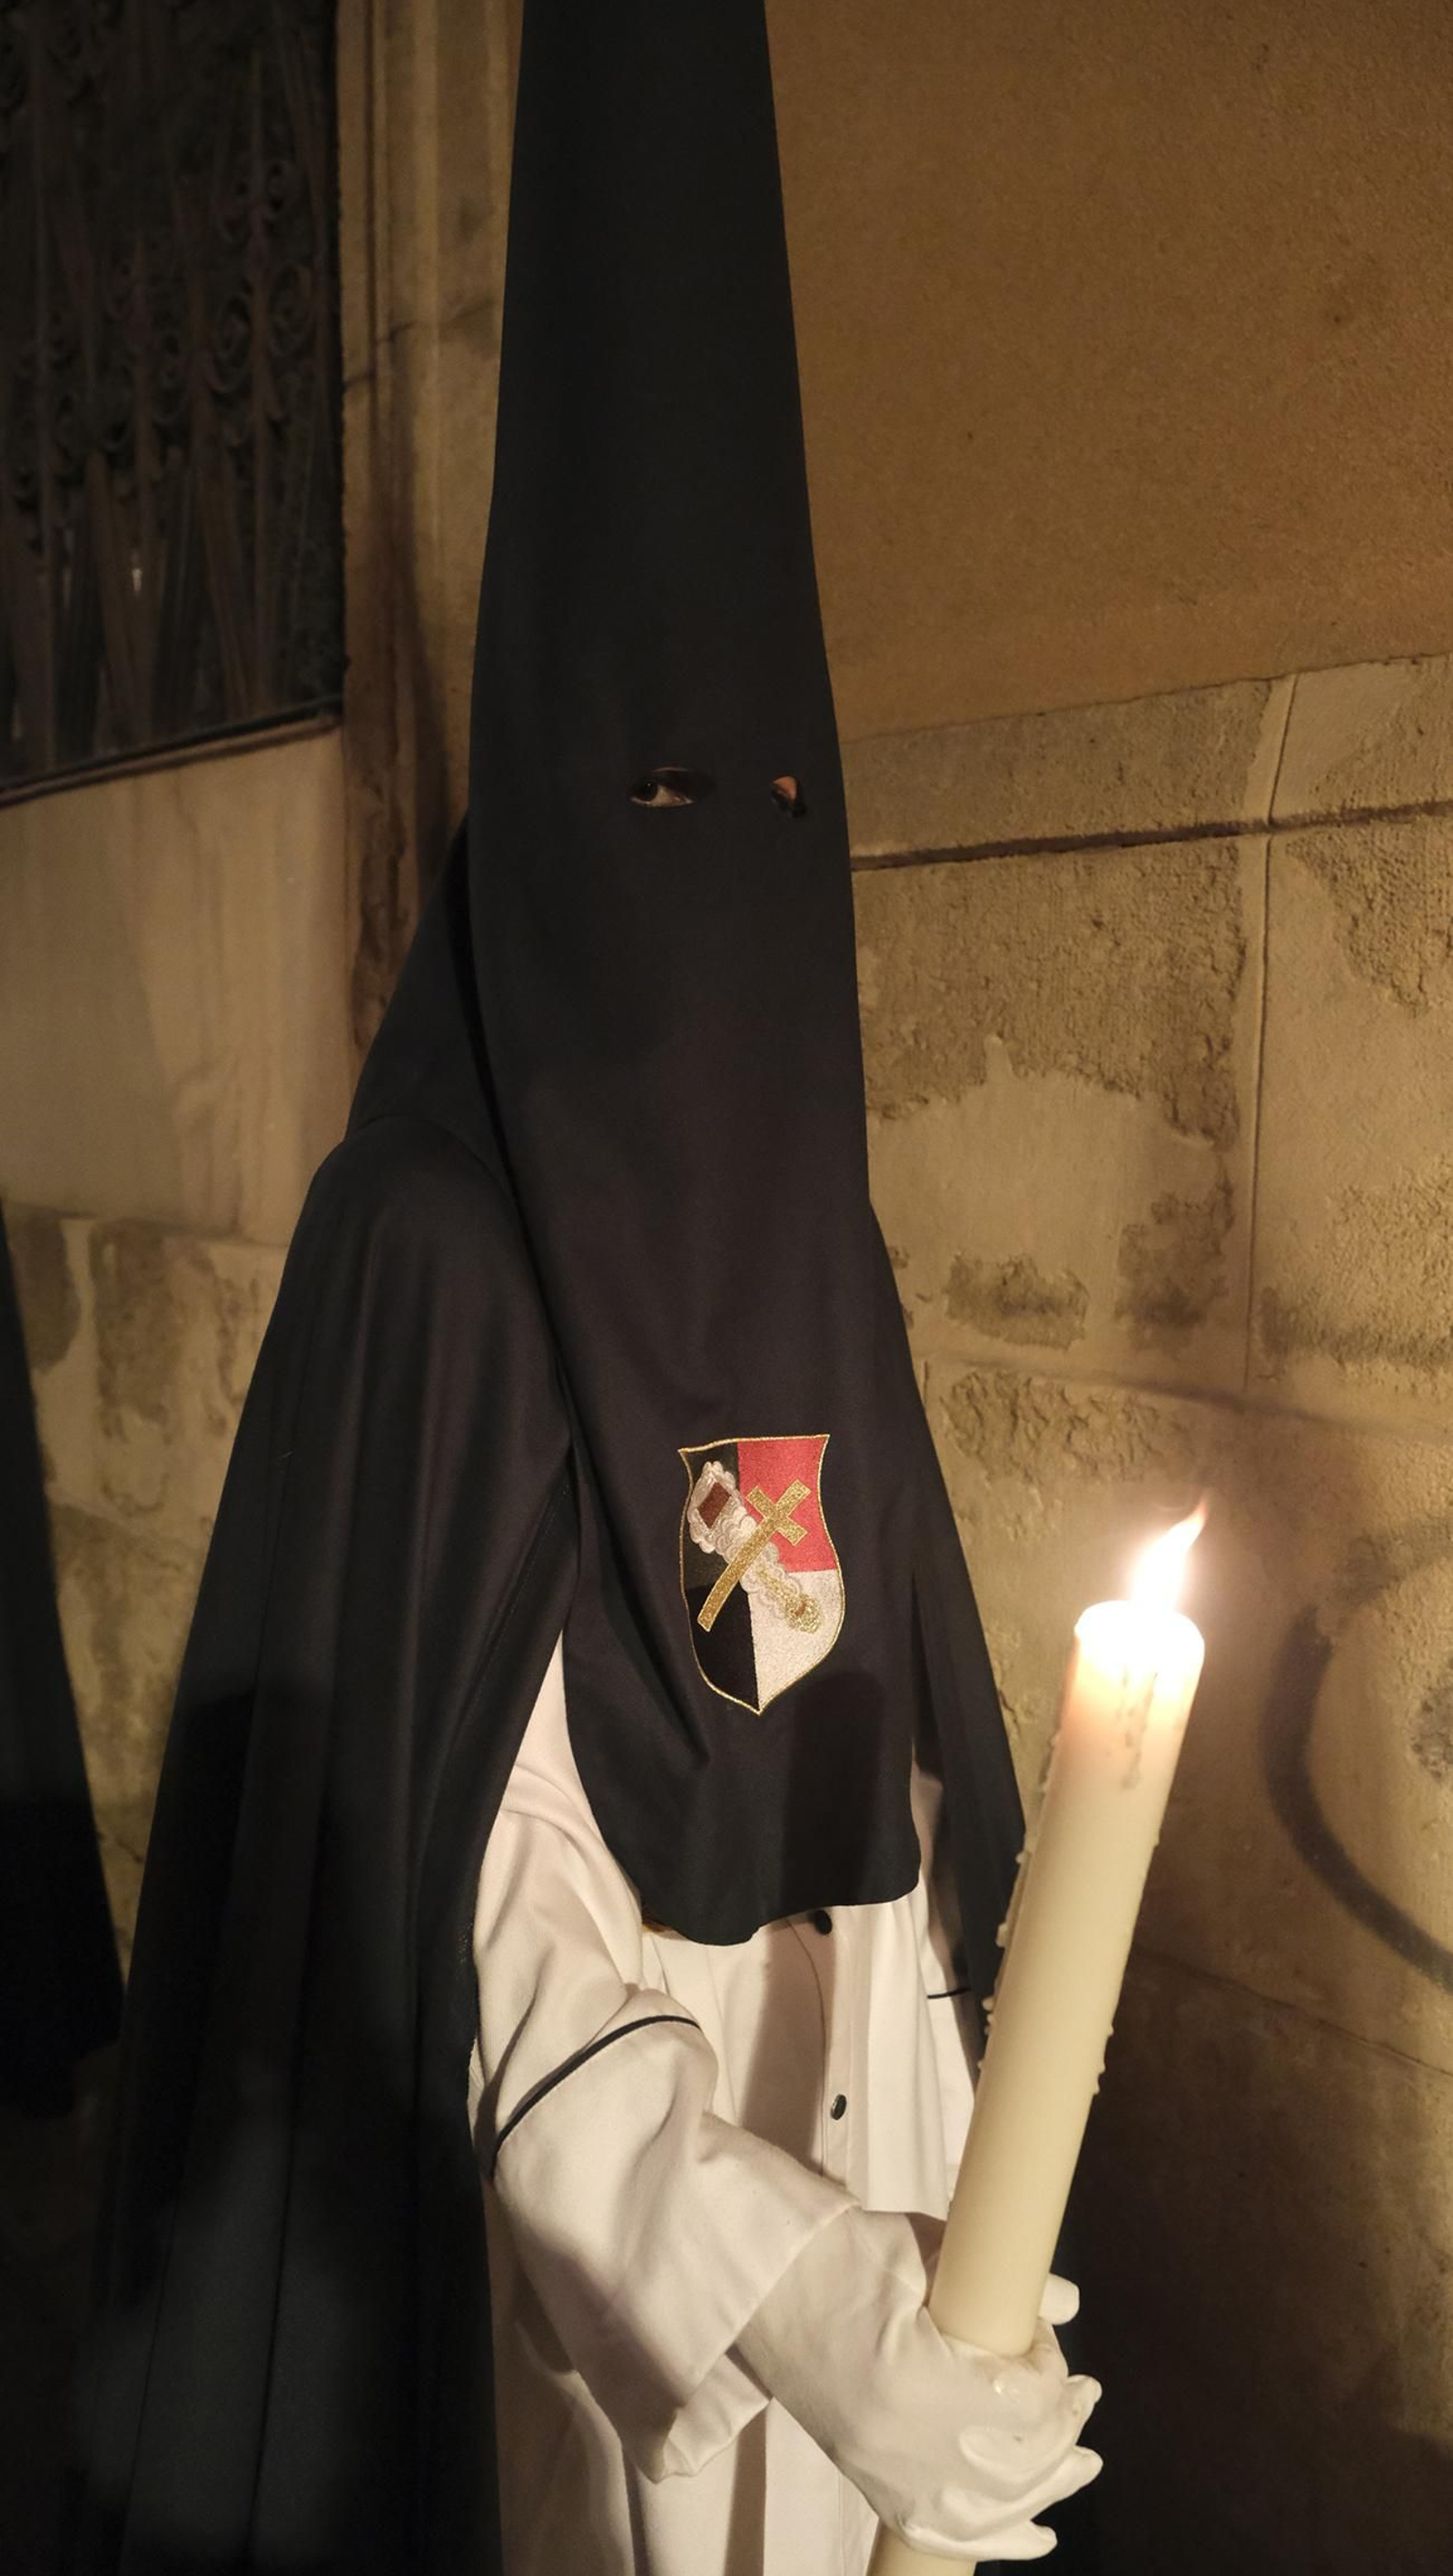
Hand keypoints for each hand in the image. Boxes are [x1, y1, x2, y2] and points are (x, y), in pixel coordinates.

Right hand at [736, 2207, 1100, 2560]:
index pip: (1021, 2405)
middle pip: (1016, 2467)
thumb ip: (995, 2278)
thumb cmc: (839, 2255)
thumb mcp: (918, 2249)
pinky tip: (1038, 2532)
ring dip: (1046, 2488)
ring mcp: (885, 2476)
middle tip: (1086, 2393)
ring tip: (1083, 2462)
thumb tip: (1068, 2298)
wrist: (759, 2287)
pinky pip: (947, 2537)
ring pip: (990, 2514)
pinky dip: (999, 2538)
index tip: (1043, 2338)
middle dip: (1063, 2431)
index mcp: (915, 2381)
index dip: (1050, 2374)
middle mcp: (903, 2447)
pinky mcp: (872, 2486)